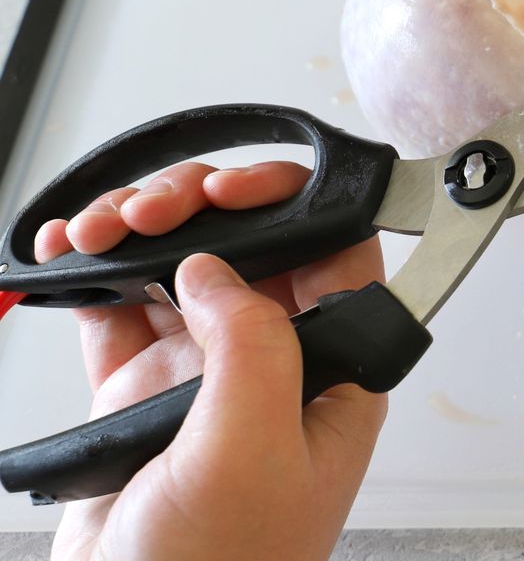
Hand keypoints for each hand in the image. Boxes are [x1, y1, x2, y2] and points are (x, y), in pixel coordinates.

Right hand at [38, 161, 385, 560]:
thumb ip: (253, 347)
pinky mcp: (141, 394)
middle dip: (199, 208)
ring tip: (99, 233)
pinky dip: (91, 273)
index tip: (234, 189)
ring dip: (138, 232)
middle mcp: (276, 366)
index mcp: (331, 374)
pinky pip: (119, 309)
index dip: (293, 204)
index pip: (337, 256)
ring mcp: (204, 376)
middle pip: (253, 247)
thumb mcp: (252, 451)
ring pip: (180, 267)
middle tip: (152, 211)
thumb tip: (219, 271)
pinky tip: (68, 257)